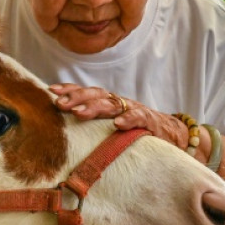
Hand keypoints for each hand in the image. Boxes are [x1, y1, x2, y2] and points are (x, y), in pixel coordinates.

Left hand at [48, 83, 189, 149]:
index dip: (70, 90)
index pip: (87, 92)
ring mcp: (134, 110)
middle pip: (96, 95)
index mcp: (109, 103)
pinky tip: (118, 124)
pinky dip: (129, 119)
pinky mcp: (150, 122)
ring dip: (95, 108)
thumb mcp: (112, 125)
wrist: (173, 134)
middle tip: (60, 104)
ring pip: (113, 105)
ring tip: (79, 113)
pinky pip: (139, 118)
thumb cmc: (136, 130)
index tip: (51, 91)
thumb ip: (94, 122)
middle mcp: (119, 103)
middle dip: (76, 98)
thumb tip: (64, 125)